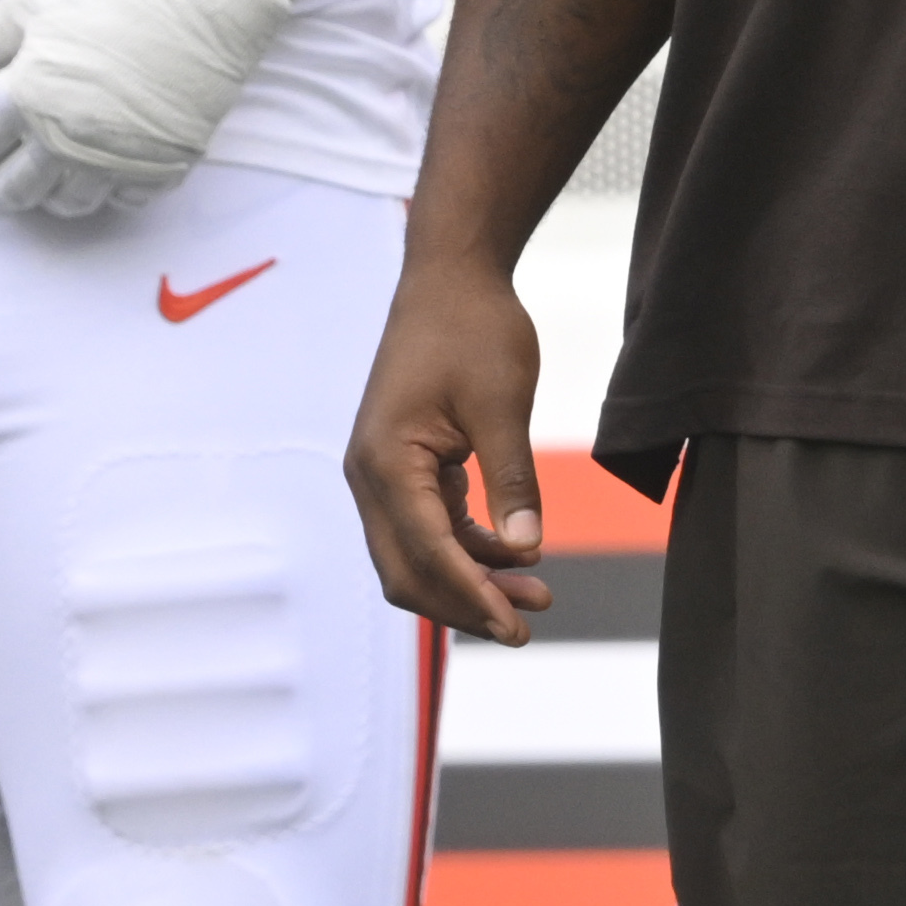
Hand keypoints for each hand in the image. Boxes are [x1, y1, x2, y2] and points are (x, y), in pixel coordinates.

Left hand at [0, 0, 346, 223]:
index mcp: (27, 98)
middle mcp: (68, 141)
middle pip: (11, 191)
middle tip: (5, 151)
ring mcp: (119, 158)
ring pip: (67, 204)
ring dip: (50, 187)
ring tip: (52, 160)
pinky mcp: (166, 163)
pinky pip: (126, 200)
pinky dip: (110, 187)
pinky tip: (107, 158)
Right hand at [346, 261, 560, 641]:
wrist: (449, 279)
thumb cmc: (473, 330)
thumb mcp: (503, 404)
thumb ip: (512, 479)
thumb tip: (526, 549)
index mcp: (386, 460)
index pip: (426, 550)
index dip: (471, 595)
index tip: (517, 626)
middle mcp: (370, 475)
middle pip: (406, 570)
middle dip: (464, 603)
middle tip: (525, 626)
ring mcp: (381, 474)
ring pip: (414, 556)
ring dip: (469, 582)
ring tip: (536, 595)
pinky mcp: (402, 468)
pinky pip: (427, 528)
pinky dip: (465, 551)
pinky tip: (513, 555)